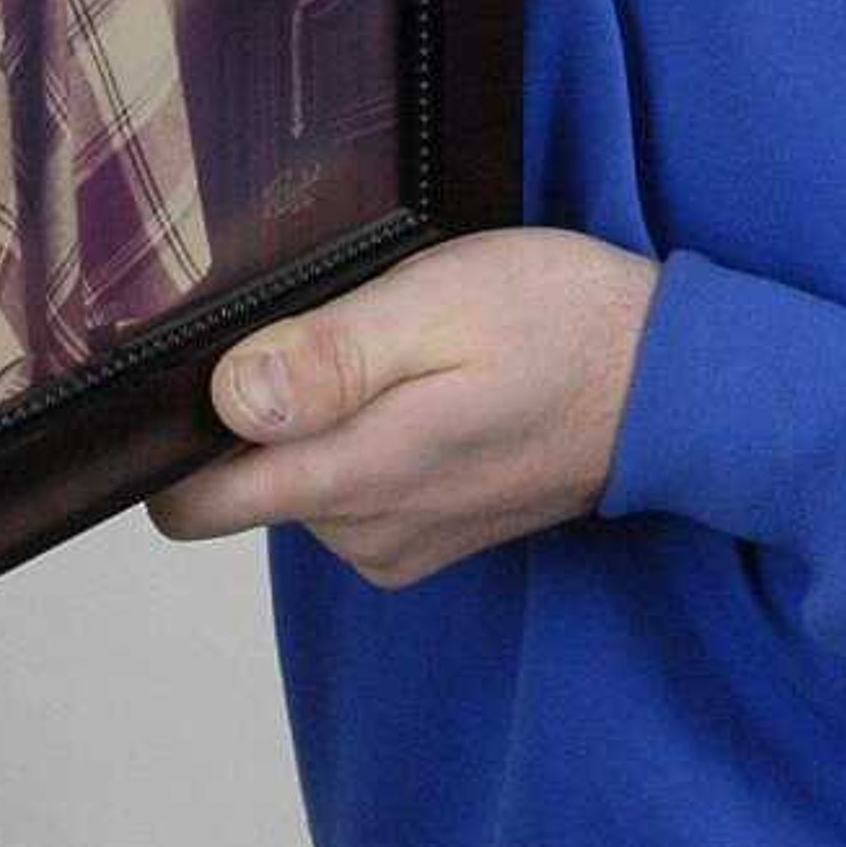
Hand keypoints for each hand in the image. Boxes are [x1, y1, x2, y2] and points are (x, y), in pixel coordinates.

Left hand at [146, 230, 659, 589]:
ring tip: (397, 351)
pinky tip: (420, 387)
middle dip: (262, 407)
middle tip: (340, 326)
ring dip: (322, 416)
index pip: (194, 504)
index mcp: (356, 478)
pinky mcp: (425, 539)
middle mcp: (366, 535)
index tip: (195, 366)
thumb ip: (328, 358)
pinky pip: (348, 489)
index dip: (172, 435)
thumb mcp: (437, 302)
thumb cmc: (562, 323)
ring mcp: (399, 544)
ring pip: (296, 480)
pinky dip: (364, 436)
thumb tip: (227, 398)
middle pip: (241, 481)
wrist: (673, 383)